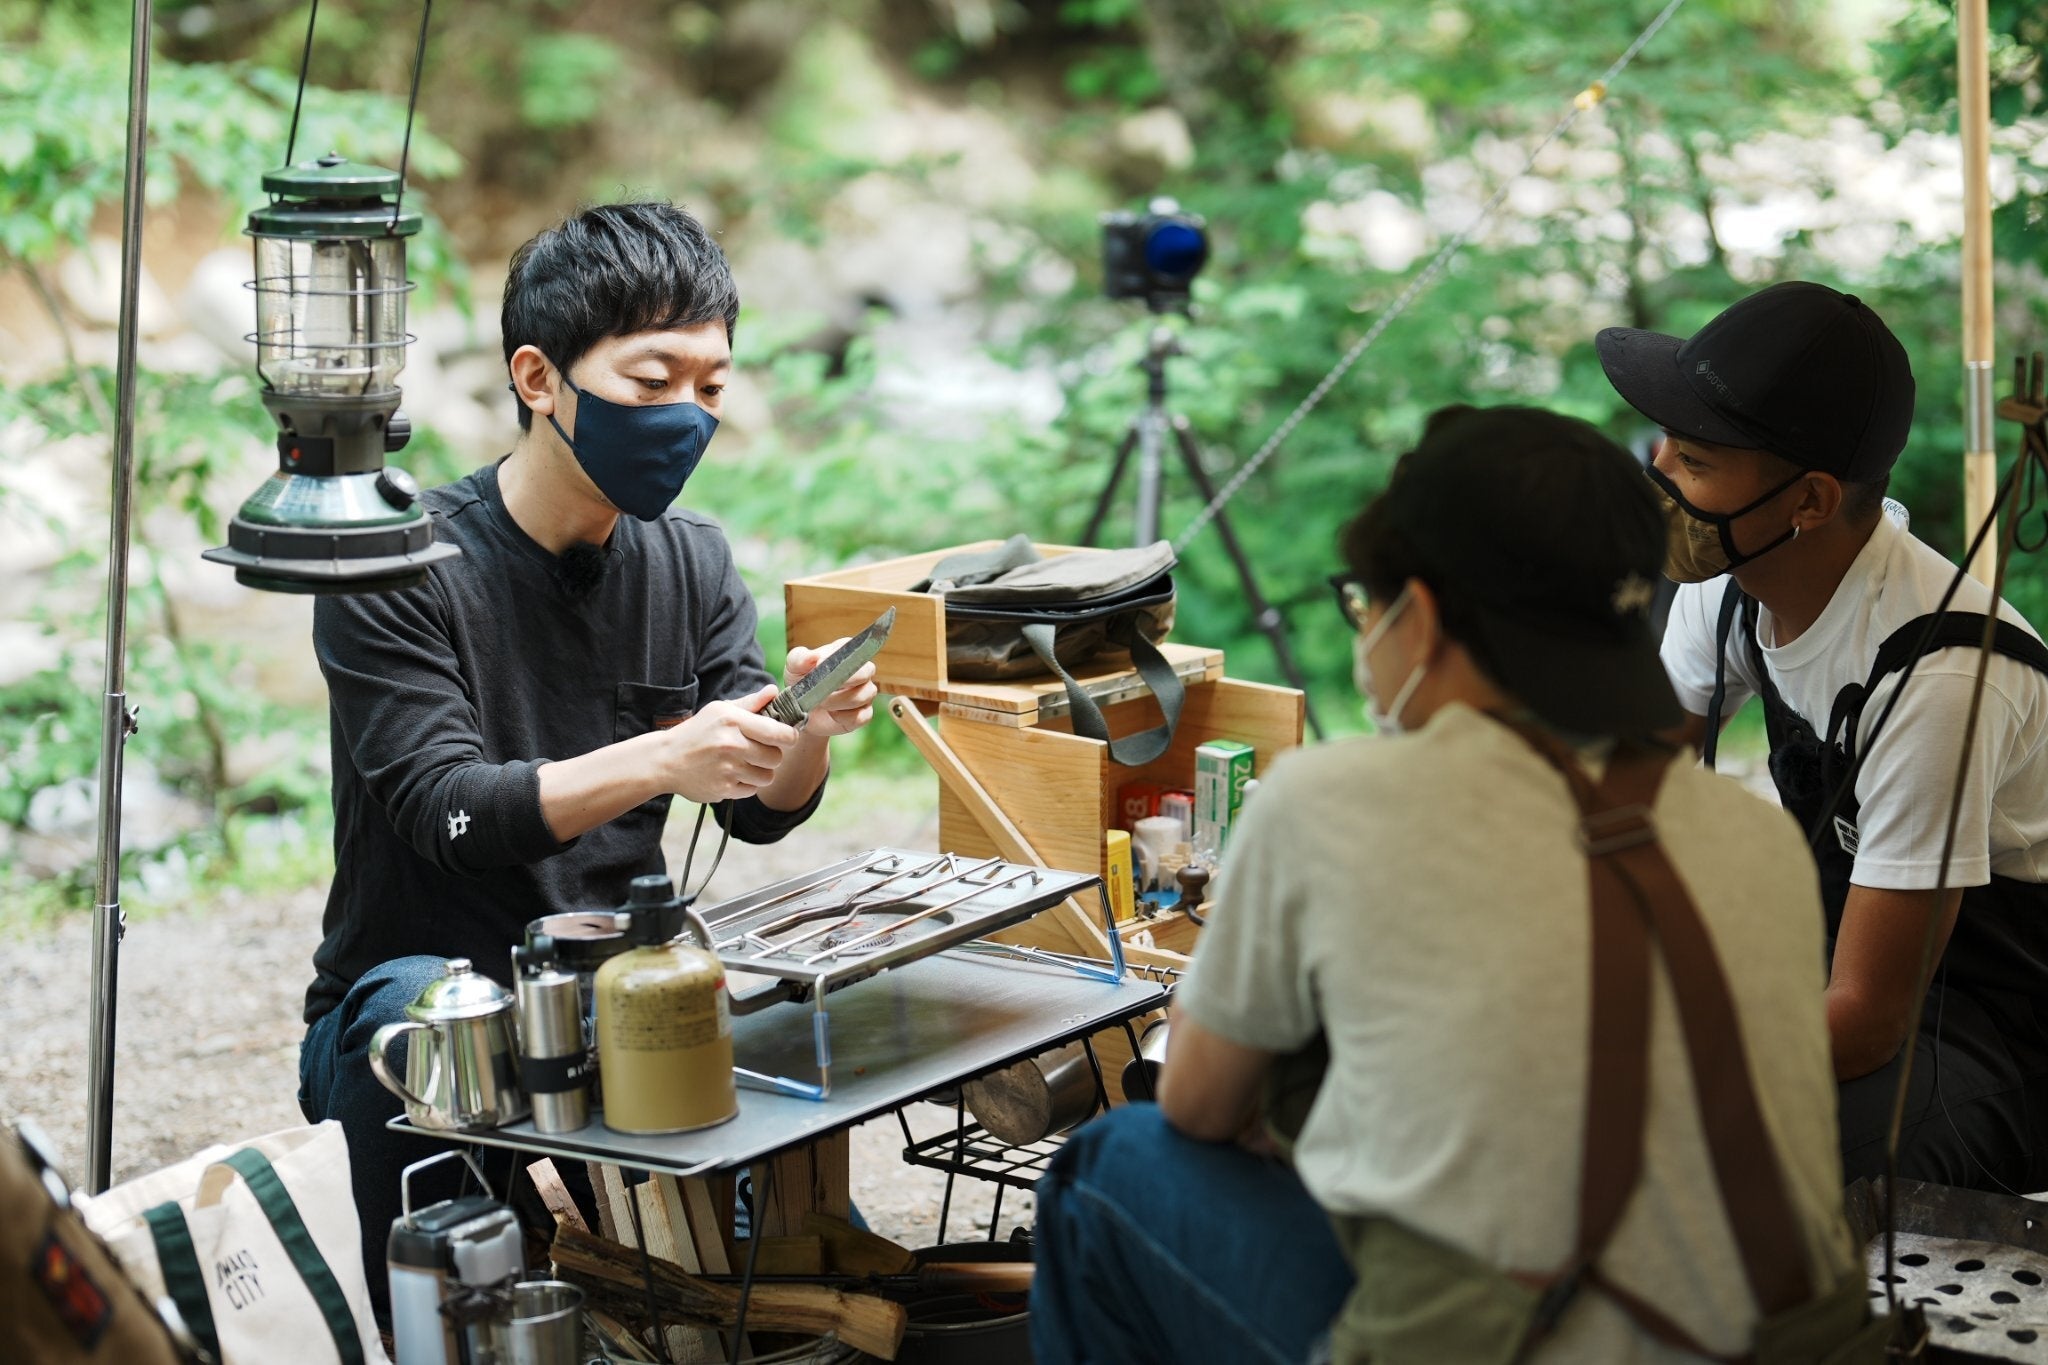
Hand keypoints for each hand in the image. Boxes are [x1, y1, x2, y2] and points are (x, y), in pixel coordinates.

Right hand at [660, 684, 799, 801]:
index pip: (778, 733)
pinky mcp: (724, 789)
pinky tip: (732, 774)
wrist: (666, 760)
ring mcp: (727, 769)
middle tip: (758, 750)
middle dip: (772, 754)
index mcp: (732, 721)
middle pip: (776, 757)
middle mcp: (731, 745)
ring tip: (745, 763)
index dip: (789, 736)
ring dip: (761, 771)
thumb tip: (774, 691)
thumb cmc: (697, 732)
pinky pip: (752, 790)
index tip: (788, 736)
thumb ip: (750, 703)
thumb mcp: (720, 710)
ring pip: (767, 776)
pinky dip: (747, 784)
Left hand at [783, 641, 878, 737]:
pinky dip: (844, 717)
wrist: (801, 713)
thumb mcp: (794, 669)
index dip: (840, 658)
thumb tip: (813, 656)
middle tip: (821, 689)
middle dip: (843, 681)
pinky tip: (832, 715)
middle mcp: (861, 671)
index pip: (854, 649)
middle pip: (866, 672)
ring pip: (864, 695)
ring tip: (821, 702)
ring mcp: (865, 693)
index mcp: (846, 653)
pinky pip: (862, 716)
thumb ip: (800, 658)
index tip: (819, 664)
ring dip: (839, 701)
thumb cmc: (801, 684)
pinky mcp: (864, 713)